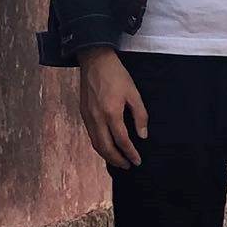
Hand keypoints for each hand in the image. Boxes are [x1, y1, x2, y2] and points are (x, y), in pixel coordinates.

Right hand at [78, 47, 147, 168]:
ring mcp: (88, 117)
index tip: (137, 161)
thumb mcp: (134, 93)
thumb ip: (140, 115)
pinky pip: (91, 135)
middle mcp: (97, 118)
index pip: (121, 140)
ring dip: (107, 156)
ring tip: (118, 161)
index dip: (130, 153)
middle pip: (106, 147)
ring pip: (96, 144)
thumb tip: (142, 135)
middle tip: (128, 166)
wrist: (95, 61)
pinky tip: (107, 146)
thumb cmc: (116, 75)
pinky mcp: (83, 113)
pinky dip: (100, 145)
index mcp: (111, 113)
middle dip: (117, 160)